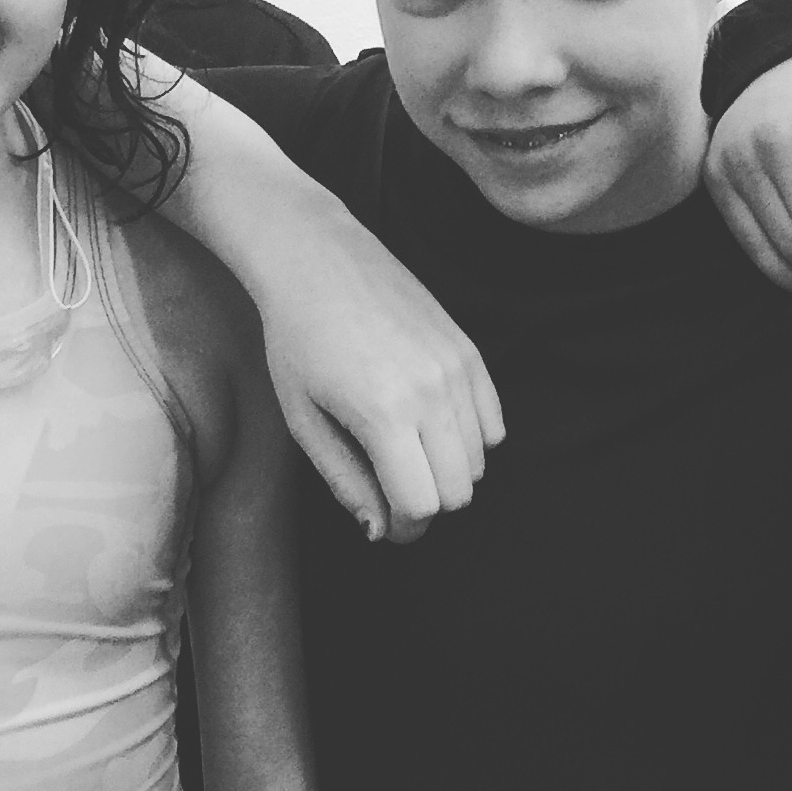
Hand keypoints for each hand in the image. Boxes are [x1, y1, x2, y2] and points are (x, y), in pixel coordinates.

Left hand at [257, 203, 504, 544]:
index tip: (383, 520)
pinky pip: (495, 426)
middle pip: (459, 492)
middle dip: (426, 504)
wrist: (318, 260)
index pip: (422, 506)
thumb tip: (381, 530)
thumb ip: (345, 481)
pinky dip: (470, 439)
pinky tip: (430, 425)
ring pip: (480, 462)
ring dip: (446, 470)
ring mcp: (457, 368)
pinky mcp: (470, 351)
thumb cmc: (296, 343)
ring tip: (403, 447)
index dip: (401, 526)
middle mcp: (431, 391)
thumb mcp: (305, 421)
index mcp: (384, 415)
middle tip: (391, 488)